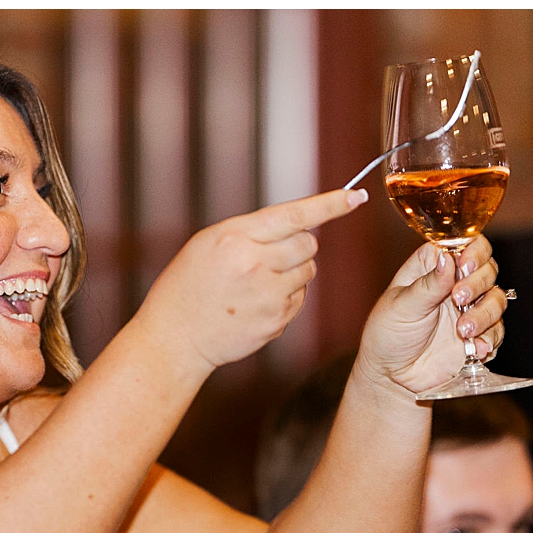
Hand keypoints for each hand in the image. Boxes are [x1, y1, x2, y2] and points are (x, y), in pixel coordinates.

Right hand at [138, 187, 365, 376]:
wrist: (177, 335)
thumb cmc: (190, 283)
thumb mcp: (211, 242)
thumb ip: (253, 231)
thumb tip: (300, 227)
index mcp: (237, 237)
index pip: (294, 215)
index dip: (329, 205)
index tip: (354, 196)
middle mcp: (256, 265)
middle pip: (308, 244)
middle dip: (299, 245)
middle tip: (271, 255)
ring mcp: (269, 297)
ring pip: (308, 272)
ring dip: (294, 271)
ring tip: (260, 281)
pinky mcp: (275, 322)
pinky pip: (300, 300)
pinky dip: (287, 297)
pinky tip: (259, 302)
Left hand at [355, 233, 503, 402]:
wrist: (393, 377)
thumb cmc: (389, 335)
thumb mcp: (402, 306)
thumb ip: (428, 283)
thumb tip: (446, 257)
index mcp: (435, 266)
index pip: (467, 244)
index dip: (473, 252)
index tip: (465, 266)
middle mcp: (456, 284)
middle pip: (488, 269)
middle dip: (478, 284)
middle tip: (459, 300)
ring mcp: (470, 310)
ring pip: (497, 300)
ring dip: (485, 314)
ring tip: (464, 331)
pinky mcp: (478, 336)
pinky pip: (497, 332)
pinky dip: (490, 338)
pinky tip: (476, 349)